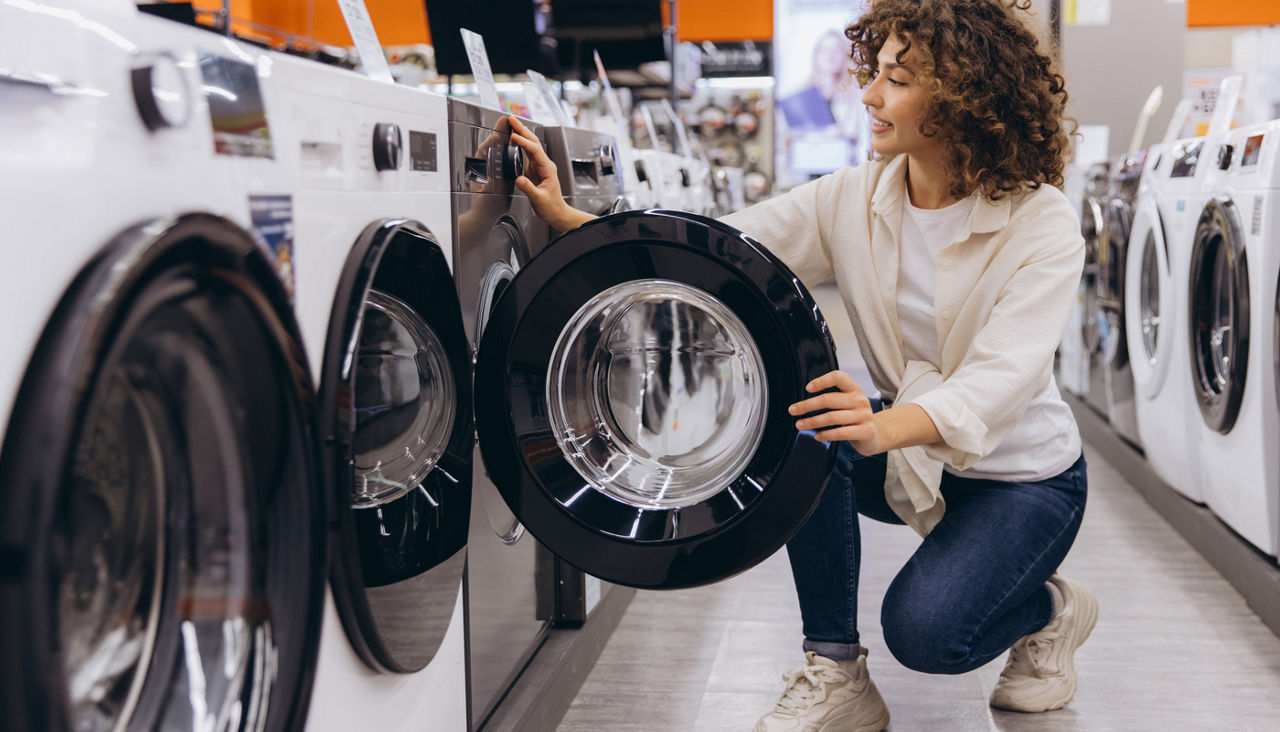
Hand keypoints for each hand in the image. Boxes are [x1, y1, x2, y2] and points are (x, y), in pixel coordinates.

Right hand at [507, 116, 594, 231]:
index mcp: (548, 169)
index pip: (535, 151)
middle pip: (533, 142)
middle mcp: (545, 165)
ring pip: (530, 146)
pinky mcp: (535, 170)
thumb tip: (518, 179)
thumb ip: (528, 188)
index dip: (524, 142)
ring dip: (521, 134)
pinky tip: (514, 140)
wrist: (557, 213)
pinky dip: (520, 145)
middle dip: (523, 130)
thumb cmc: (551, 207)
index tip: (514, 136)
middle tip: (512, 119)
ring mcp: (540, 166)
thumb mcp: (539, 199)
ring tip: (512, 124)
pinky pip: (527, 153)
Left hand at [788, 370, 887, 454]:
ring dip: (812, 422)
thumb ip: (831, 398)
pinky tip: (817, 436)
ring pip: (832, 417)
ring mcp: (864, 415)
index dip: (822, 381)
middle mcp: (859, 400)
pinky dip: (825, 434)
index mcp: (853, 389)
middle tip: (793, 410)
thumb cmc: (854, 417)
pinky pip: (841, 433)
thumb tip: (803, 402)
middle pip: (829, 399)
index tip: (807, 388)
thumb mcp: (846, 403)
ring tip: (800, 425)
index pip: (838, 377)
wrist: (875, 434)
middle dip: (807, 405)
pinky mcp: (865, 431)